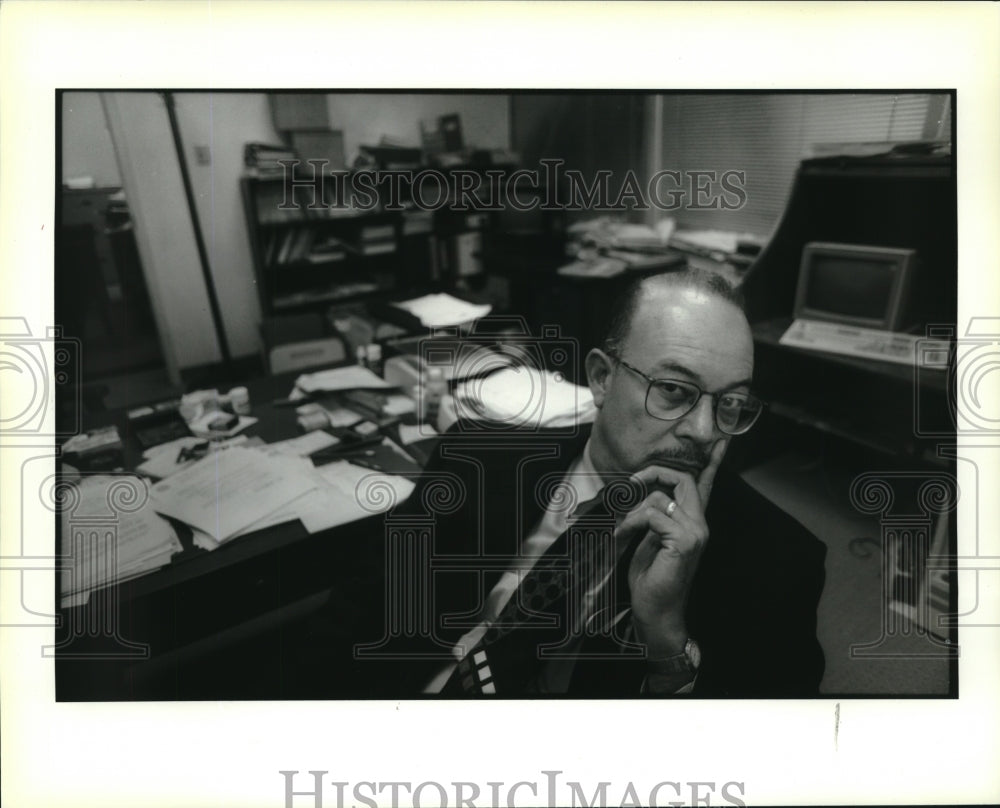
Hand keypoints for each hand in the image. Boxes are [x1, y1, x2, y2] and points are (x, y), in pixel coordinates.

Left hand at [623, 440, 726, 657]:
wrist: (656, 611)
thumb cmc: (651, 578)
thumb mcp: (651, 539)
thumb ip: (655, 516)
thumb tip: (643, 493)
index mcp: (693, 522)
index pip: (705, 485)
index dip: (712, 463)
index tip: (720, 441)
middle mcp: (700, 524)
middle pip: (682, 479)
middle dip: (652, 473)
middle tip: (630, 484)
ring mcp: (696, 532)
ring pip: (661, 497)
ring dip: (632, 511)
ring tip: (621, 530)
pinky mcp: (685, 541)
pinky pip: (653, 514)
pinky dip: (632, 523)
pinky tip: (623, 537)